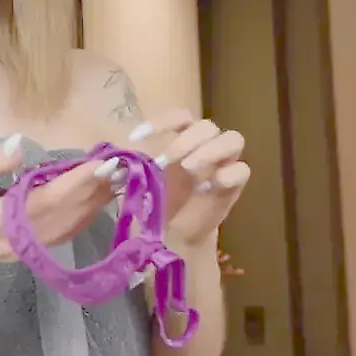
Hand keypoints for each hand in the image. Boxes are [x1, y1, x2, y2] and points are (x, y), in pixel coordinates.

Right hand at [0, 135, 121, 269]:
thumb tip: (19, 145)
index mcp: (1, 221)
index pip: (49, 199)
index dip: (77, 182)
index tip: (100, 163)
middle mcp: (20, 239)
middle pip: (67, 215)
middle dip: (95, 190)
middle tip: (118, 165)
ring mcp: (25, 249)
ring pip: (69, 227)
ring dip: (93, 204)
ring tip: (113, 180)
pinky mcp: (25, 251)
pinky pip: (61, 234)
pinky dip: (81, 218)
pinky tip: (94, 202)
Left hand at [123, 110, 250, 245]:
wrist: (174, 239)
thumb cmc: (157, 206)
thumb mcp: (140, 185)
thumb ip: (132, 169)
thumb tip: (113, 161)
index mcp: (182, 141)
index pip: (181, 117)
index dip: (161, 122)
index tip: (136, 138)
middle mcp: (205, 148)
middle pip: (207, 126)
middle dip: (187, 140)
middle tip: (167, 161)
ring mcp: (223, 165)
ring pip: (233, 139)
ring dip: (210, 150)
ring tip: (190, 169)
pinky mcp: (234, 187)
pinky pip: (242, 171)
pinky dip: (226, 175)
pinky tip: (206, 189)